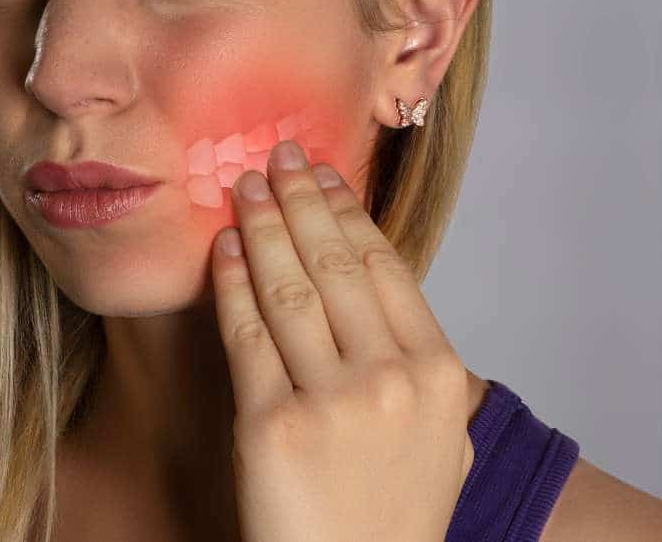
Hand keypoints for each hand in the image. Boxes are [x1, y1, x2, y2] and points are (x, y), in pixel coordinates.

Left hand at [211, 139, 473, 541]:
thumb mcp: (438, 441)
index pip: (385, 269)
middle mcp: (391, 380)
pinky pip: (247, 337)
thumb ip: (426, 369)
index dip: (348, 213)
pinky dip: (232, 285)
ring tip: (243, 186)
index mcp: (437, 374)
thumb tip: (390, 295)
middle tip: (278, 156)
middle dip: (301, 200)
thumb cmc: (391, 517)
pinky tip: (223, 249)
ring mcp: (332, 402)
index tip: (324, 176)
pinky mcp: (272, 427)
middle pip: (337, 265)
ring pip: (290, 289)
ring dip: (262, 226)